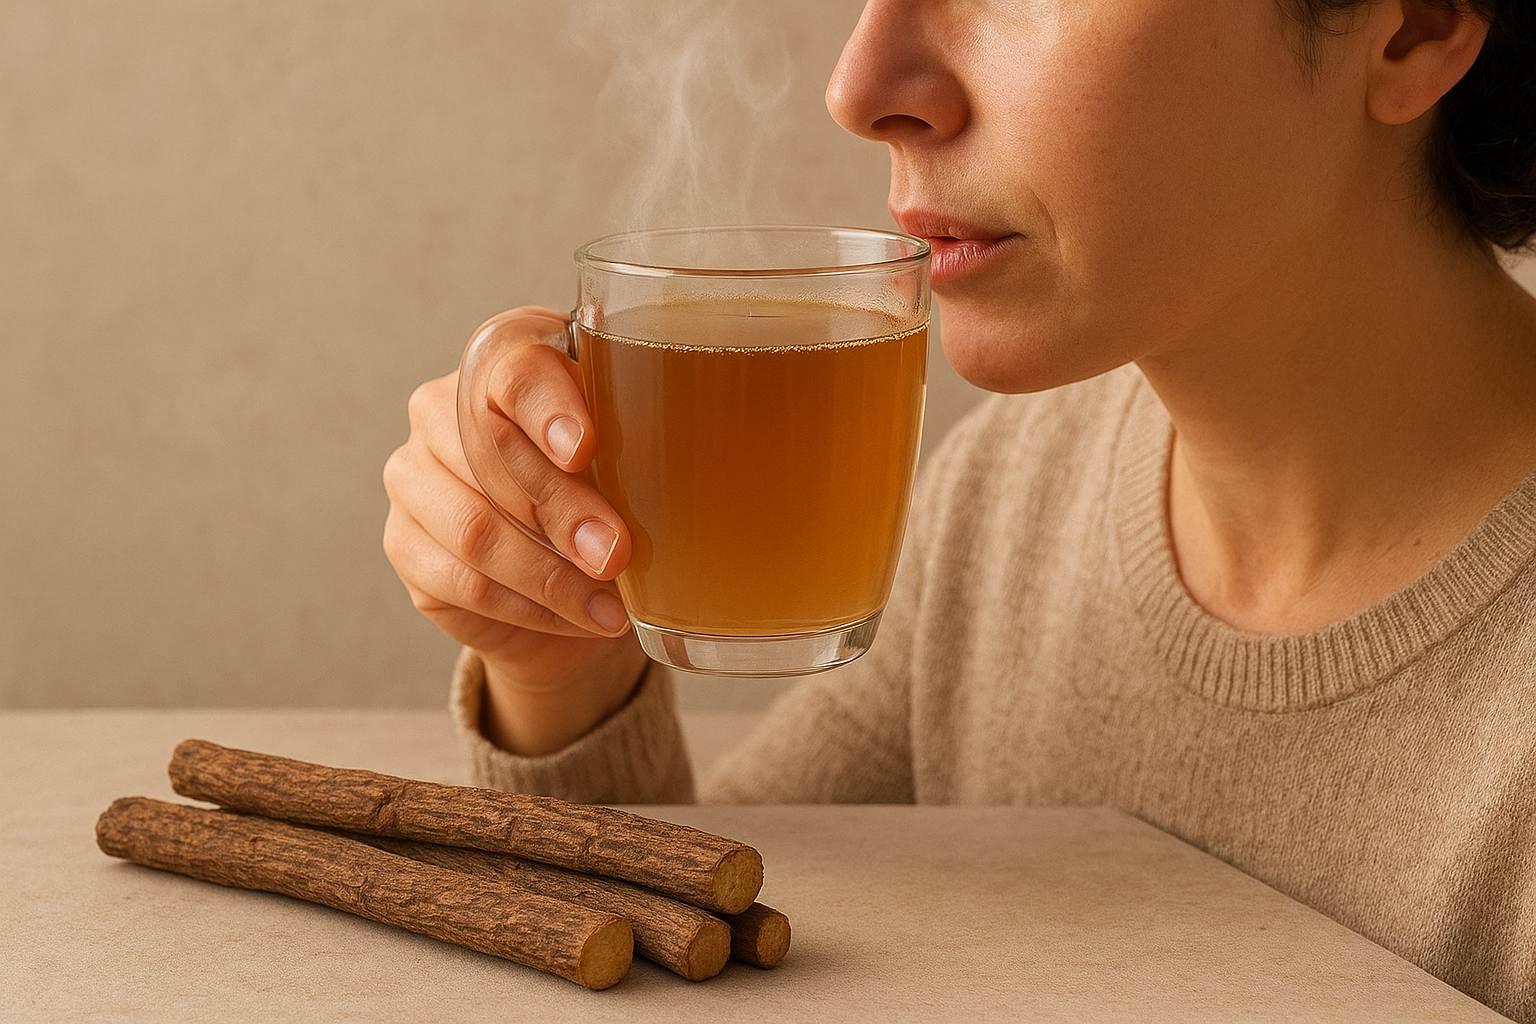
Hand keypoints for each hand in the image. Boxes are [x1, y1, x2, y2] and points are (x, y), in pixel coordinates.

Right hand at [382, 307, 648, 754]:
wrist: (574, 572)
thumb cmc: (613, 486)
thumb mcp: (638, 450)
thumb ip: (647, 433)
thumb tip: (696, 457)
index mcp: (504, 357)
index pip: (512, 370)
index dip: (547, 406)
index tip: (584, 447)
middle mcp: (441, 407)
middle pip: (492, 455)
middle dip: (564, 511)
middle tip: (618, 552)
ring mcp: (414, 477)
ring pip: (476, 528)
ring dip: (551, 575)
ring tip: (611, 604)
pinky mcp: (407, 546)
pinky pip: (466, 583)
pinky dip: (532, 608)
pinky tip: (581, 618)